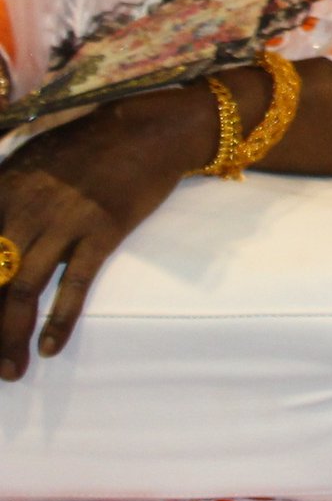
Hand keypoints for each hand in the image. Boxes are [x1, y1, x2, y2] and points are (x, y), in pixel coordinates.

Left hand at [0, 84, 218, 378]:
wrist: (148, 129)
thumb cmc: (87, 144)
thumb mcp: (27, 162)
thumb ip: (2, 198)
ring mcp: (63, 221)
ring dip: (8, 336)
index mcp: (0, 189)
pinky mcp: (102, 231)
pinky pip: (74, 284)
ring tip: (7, 371)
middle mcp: (22, 208)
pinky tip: (47, 348)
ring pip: (21, 290)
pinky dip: (59, 320)